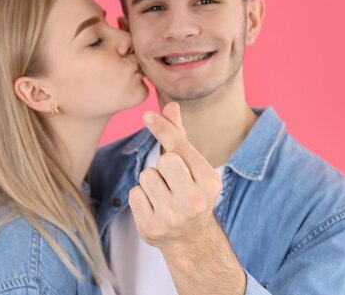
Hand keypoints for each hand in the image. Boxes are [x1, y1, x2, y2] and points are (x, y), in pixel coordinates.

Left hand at [128, 102, 222, 251]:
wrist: (190, 239)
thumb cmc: (190, 192)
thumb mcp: (192, 166)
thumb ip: (180, 136)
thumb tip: (170, 105)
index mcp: (209, 182)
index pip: (181, 147)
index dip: (163, 128)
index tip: (147, 115)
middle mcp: (194, 201)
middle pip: (163, 161)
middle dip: (163, 166)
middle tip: (172, 181)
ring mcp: (172, 217)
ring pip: (146, 176)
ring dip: (151, 182)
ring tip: (164, 195)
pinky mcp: (151, 228)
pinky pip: (134, 194)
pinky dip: (141, 197)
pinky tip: (154, 208)